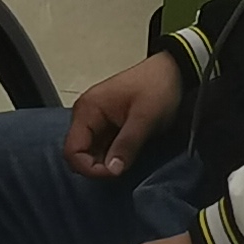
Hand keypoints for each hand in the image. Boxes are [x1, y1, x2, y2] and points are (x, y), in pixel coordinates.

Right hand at [66, 53, 186, 180]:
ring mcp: (95, 117)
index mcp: (88, 110)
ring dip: (104, 162)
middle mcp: (85, 113)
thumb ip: (126, 145)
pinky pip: (100, 145)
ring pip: (89, 151)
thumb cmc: (157, 88)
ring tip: (127, 163)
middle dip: (97, 167)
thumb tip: (112, 171)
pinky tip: (126, 156)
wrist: (172, 70)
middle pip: (78, 153)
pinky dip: (110, 155)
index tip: (115, 173)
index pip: (72, 150)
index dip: (90, 168)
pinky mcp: (106, 122)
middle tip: (122, 170)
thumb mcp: (145, 119)